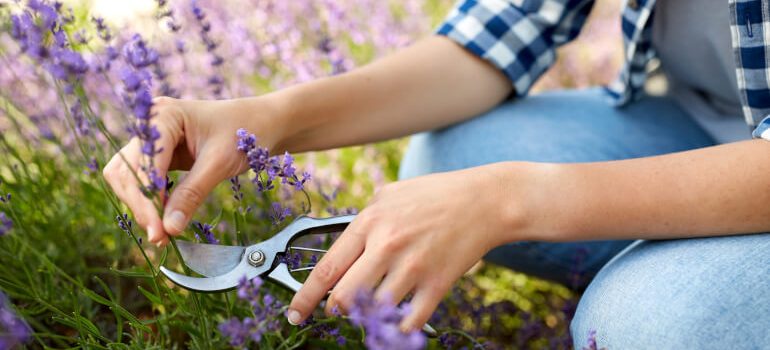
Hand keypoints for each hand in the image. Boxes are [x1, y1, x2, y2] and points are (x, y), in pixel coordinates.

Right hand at [103, 96, 282, 245]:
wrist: (264, 123)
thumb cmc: (246, 133)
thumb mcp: (219, 163)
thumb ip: (192, 194)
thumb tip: (169, 229)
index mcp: (163, 115)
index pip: (143, 164)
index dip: (147, 200)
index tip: (158, 231)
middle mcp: (150, 124)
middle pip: (127, 172)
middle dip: (141, 206)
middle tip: (160, 238)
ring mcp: (153, 140)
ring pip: (130, 179)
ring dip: (142, 207)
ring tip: (162, 234)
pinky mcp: (161, 155)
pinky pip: (145, 182)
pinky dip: (152, 202)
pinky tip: (165, 220)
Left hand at [287, 163, 531, 330]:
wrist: (486, 201)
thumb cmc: (437, 194)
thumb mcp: (392, 193)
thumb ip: (365, 218)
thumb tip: (344, 243)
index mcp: (370, 223)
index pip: (327, 268)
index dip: (305, 297)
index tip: (294, 314)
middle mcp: (387, 246)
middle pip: (344, 297)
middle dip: (336, 309)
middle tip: (340, 309)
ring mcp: (413, 267)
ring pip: (374, 312)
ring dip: (370, 317)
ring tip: (376, 307)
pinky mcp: (437, 284)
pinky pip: (409, 322)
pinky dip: (399, 328)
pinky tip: (400, 320)